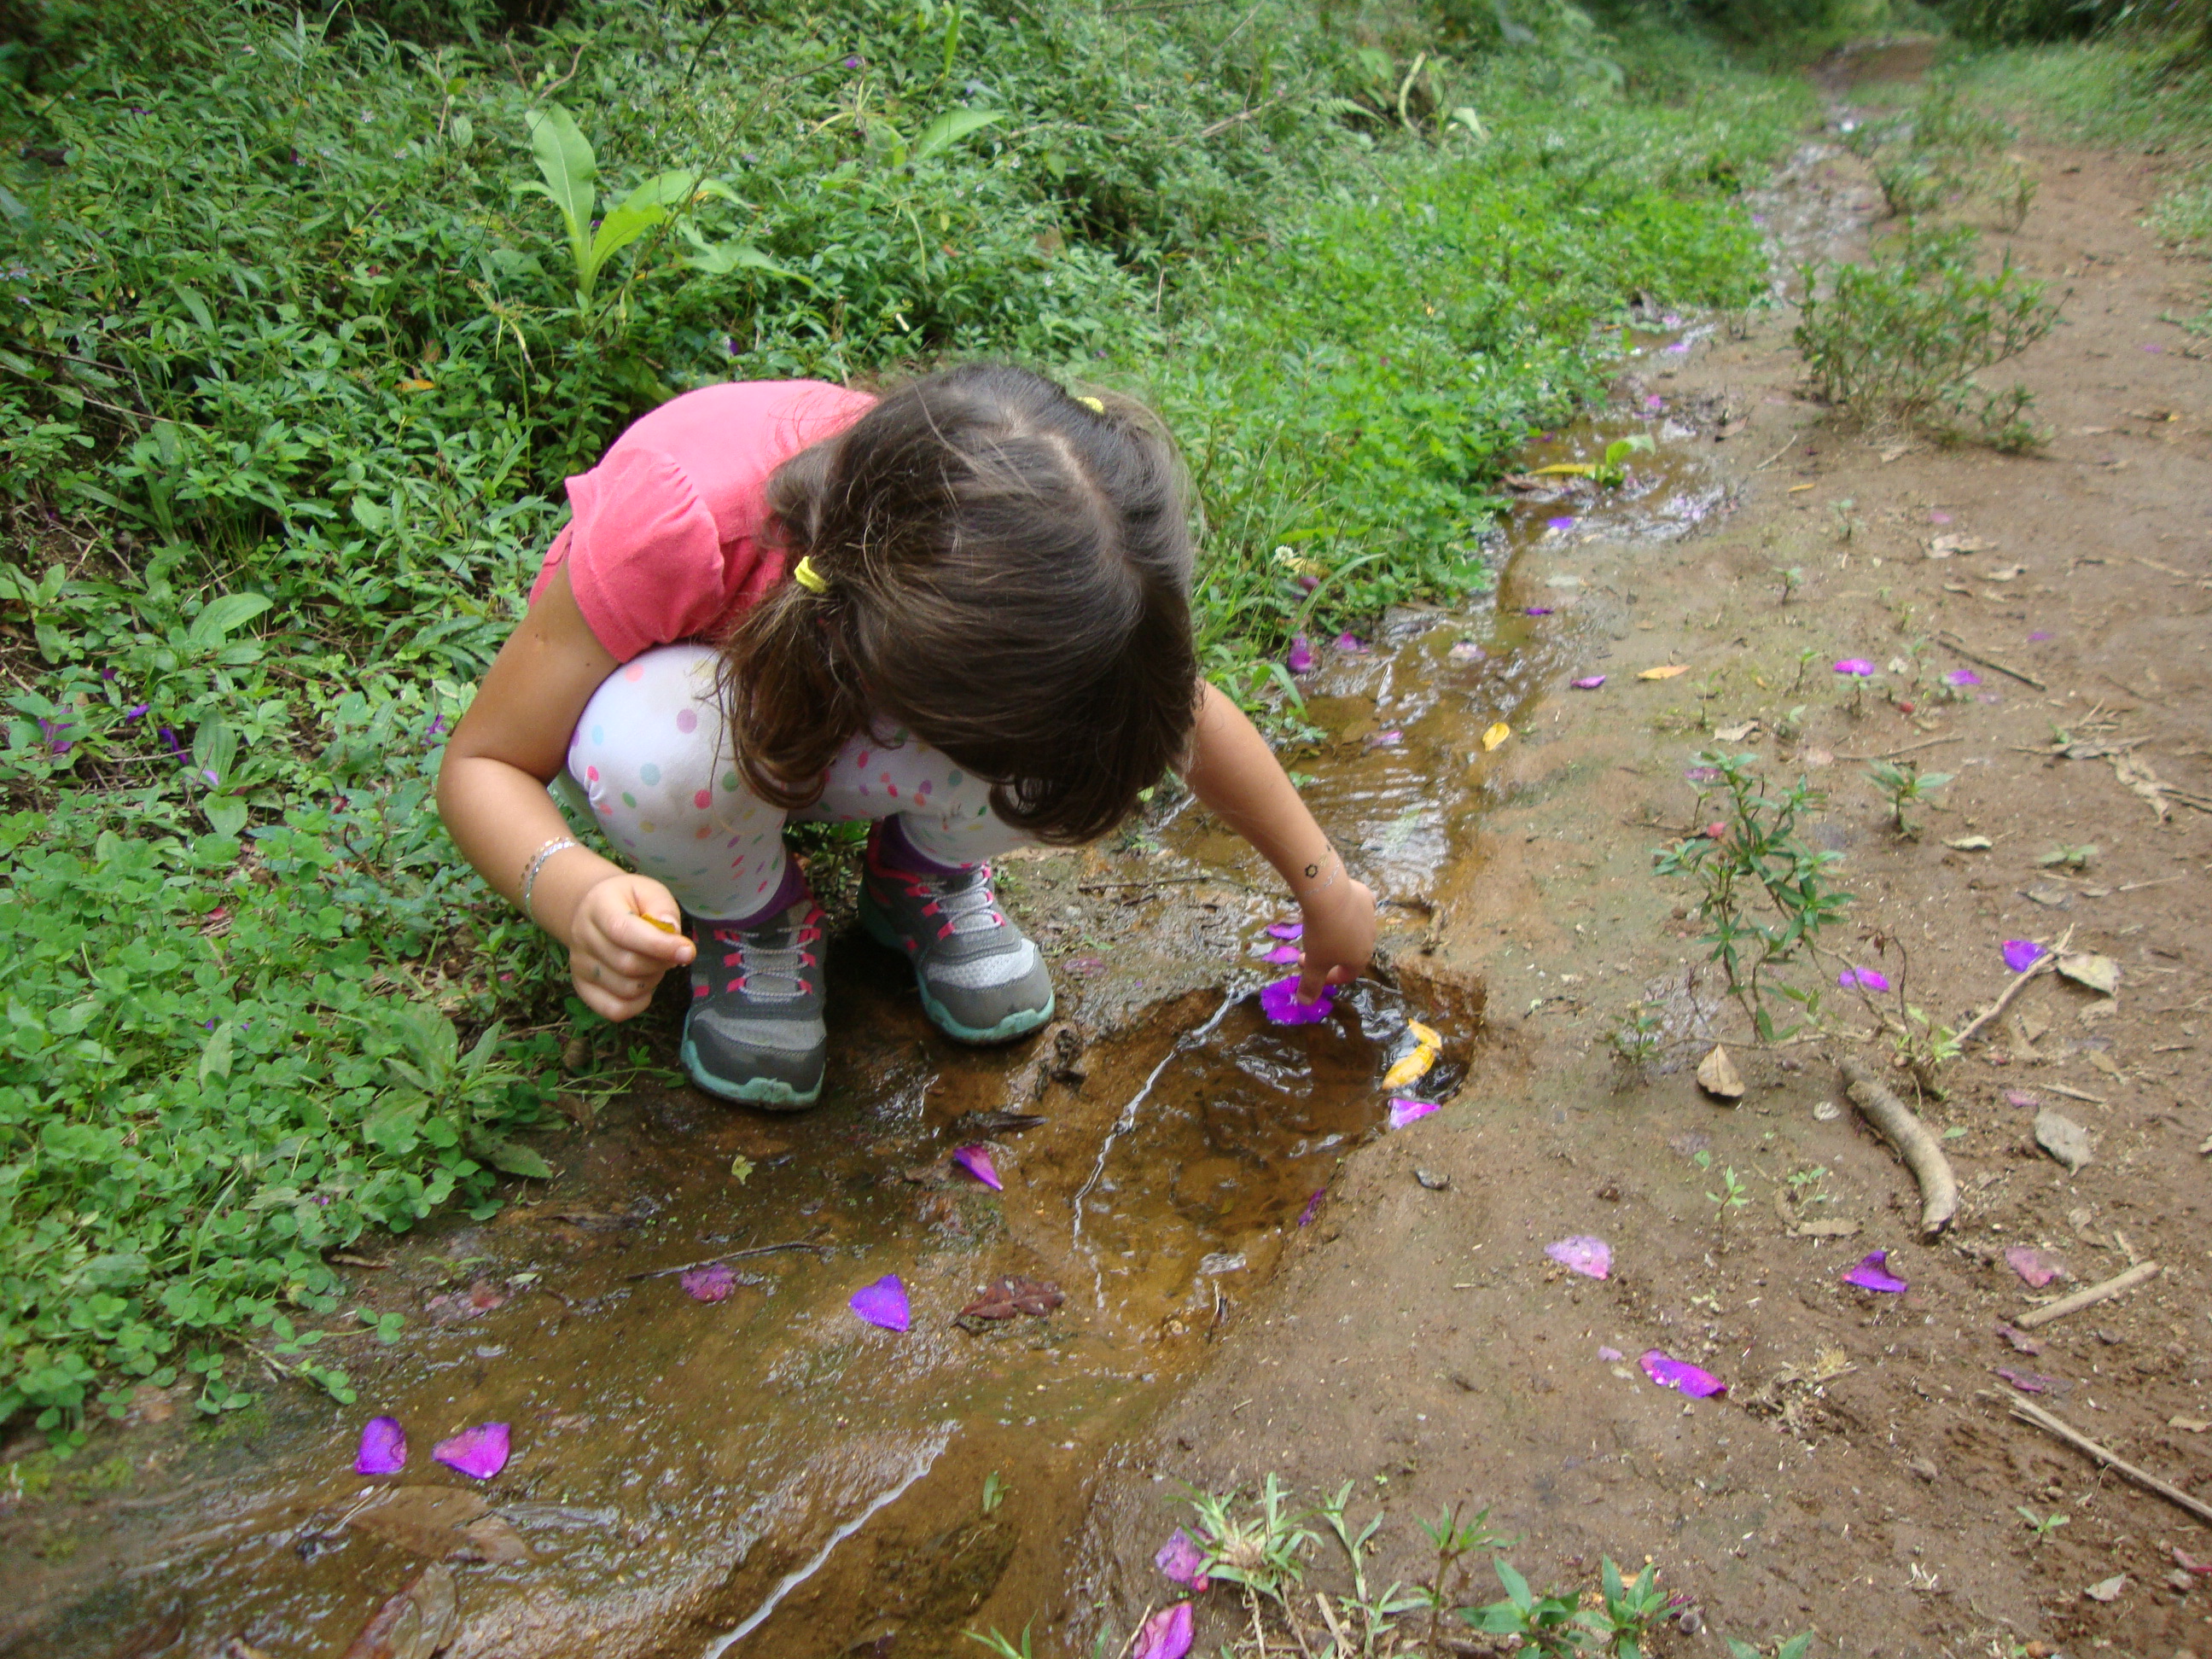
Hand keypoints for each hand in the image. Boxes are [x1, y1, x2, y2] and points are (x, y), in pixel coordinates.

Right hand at [566, 873, 693, 1020]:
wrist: (594, 911)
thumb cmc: (628, 902)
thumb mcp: (649, 891)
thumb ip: (663, 909)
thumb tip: (673, 933)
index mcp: (599, 907)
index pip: (623, 931)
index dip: (658, 945)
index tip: (687, 951)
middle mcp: (583, 938)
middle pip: (628, 964)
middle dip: (660, 963)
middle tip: (670, 953)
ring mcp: (580, 966)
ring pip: (625, 989)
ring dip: (652, 981)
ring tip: (653, 963)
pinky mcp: (583, 987)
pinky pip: (614, 1010)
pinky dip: (638, 1004)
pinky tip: (645, 986)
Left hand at [1295, 877, 1377, 1001]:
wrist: (1329, 895)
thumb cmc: (1322, 933)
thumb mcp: (1314, 962)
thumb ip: (1311, 984)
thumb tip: (1306, 1003)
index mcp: (1360, 958)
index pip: (1347, 974)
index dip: (1328, 977)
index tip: (1308, 970)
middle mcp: (1370, 939)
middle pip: (1351, 952)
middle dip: (1330, 955)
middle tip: (1309, 950)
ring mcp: (1370, 917)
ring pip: (1356, 930)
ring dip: (1339, 934)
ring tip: (1321, 929)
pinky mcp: (1366, 897)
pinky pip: (1361, 908)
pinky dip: (1353, 911)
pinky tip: (1343, 907)